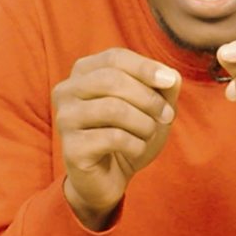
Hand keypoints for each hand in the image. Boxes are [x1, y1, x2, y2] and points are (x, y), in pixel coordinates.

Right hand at [52, 48, 180, 229]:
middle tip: (167, 116)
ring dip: (143, 123)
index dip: (146, 67)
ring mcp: (65, 119)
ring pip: (113, 109)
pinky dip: (136, 144)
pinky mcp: (71, 148)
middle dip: (148, 98)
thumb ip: (163, 85)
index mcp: (84, 72)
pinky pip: (113, 138)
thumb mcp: (152, 105)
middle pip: (112, 79)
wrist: (111, 178)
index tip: (170, 82)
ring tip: (149, 134)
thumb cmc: (130, 133)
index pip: (115, 57)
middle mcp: (67, 90)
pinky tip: (136, 150)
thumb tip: (171, 77)